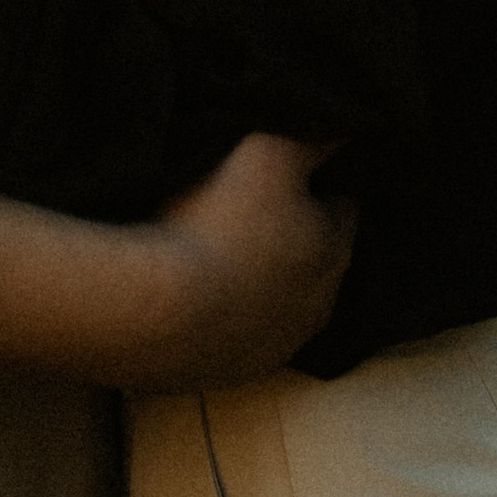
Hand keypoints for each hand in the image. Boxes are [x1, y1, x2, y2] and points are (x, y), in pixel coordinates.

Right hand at [126, 135, 355, 393]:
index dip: (317, 183)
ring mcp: (270, 350)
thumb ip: (311, 135)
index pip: (342, 206)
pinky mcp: (227, 375)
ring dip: (254, 280)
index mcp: (333, 253)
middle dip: (288, 234)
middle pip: (309, 258)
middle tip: (246, 204)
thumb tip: (344, 120)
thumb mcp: (268, 153)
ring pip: (273, 302)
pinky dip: (220, 314)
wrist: (152, 311)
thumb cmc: (217, 223)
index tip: (287, 168)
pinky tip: (189, 291)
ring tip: (211, 248)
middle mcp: (315, 310)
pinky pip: (233, 335)